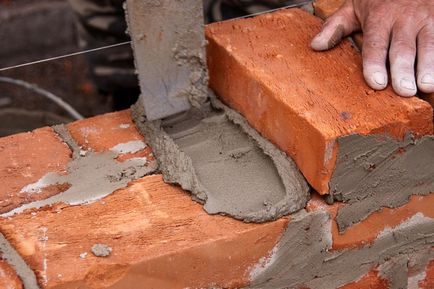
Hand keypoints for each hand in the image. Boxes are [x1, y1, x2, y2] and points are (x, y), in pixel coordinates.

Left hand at [311, 0, 433, 96]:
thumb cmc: (377, 0)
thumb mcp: (352, 8)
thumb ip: (335, 28)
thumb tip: (315, 46)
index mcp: (379, 19)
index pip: (375, 45)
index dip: (375, 64)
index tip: (377, 83)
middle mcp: (403, 20)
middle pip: (403, 49)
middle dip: (403, 70)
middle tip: (404, 91)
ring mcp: (426, 19)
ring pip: (429, 44)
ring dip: (428, 65)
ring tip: (427, 86)